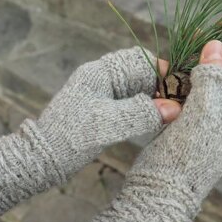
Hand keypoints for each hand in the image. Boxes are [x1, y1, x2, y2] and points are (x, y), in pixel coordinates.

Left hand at [0, 47, 179, 219]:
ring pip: (135, 91)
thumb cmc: (70, 139)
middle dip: (160, 87)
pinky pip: (128, 105)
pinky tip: (153, 122)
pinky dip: (142, 110)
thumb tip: (174, 108)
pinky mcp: (101, 112)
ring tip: (169, 116)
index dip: (162, 73)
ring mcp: (101, 96)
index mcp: (100, 73)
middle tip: (177, 106)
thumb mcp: (107, 124)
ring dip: (152, 100)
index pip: (139, 61)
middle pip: (139, 74)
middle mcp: (101, 80)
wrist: (41, 160)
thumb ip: (141, 113)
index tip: (179, 92)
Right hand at [81, 40, 221, 221]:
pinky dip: (176, 86)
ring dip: (188, 72)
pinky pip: (185, 96)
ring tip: (172, 69)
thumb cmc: (188, 157)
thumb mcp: (206, 115)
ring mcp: (206, 119)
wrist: (159, 191)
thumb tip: (217, 46)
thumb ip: (215, 79)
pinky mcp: (185, 124)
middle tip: (185, 52)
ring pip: (201, 83)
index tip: (208, 39)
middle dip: (206, 60)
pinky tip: (163, 83)